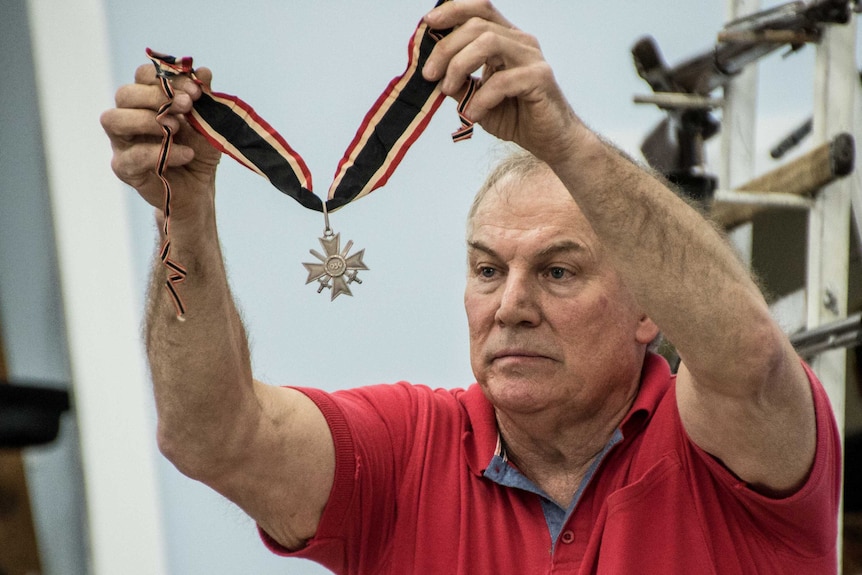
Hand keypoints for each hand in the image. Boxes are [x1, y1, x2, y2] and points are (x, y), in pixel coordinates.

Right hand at [100, 64, 220, 218]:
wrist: (199, 187)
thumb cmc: (198, 149)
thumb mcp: (208, 122)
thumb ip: (204, 98)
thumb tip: (203, 71)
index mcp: (145, 100)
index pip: (143, 76)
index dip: (167, 79)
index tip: (195, 92)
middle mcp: (128, 116)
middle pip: (124, 94)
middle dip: (156, 97)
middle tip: (186, 106)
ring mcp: (122, 142)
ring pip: (113, 120)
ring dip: (147, 120)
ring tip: (177, 128)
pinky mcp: (124, 167)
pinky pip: (132, 156)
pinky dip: (162, 153)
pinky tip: (186, 154)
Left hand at [422, 0, 582, 164]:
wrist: (549, 140)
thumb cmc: (515, 116)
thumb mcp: (476, 99)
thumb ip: (458, 83)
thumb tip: (433, 72)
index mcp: (506, 39)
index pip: (480, 9)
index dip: (454, 10)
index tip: (428, 23)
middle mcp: (520, 41)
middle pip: (477, 25)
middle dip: (446, 48)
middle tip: (429, 74)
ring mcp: (532, 57)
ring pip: (489, 43)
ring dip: (459, 65)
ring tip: (447, 90)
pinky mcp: (540, 78)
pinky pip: (502, 80)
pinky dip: (481, 98)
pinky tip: (472, 114)